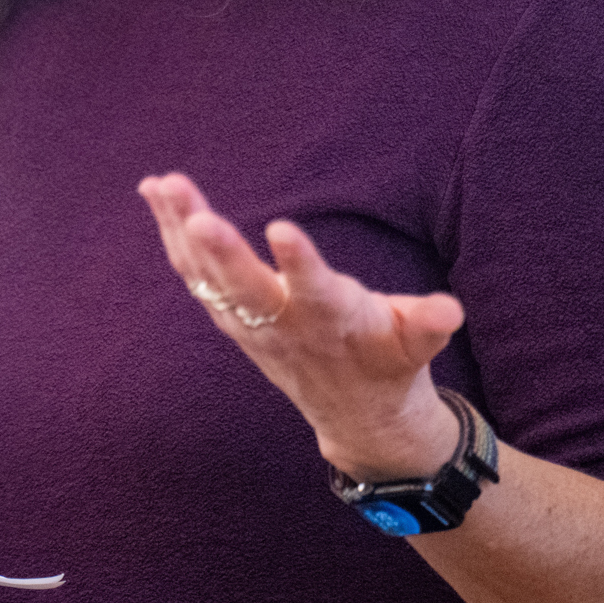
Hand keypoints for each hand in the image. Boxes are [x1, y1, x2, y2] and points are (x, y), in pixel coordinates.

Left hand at [137, 172, 463, 479]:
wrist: (359, 418)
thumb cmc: (392, 362)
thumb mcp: (417, 347)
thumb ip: (426, 325)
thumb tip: (449, 311)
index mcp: (333, 323)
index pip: (315, 293)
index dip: (300, 265)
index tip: (282, 227)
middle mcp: (283, 325)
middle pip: (245, 290)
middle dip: (221, 251)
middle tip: (198, 213)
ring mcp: (250, 325)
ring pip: (208, 278)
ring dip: (182, 231)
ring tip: (163, 184)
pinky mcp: (230, 318)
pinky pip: (193, 274)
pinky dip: (171, 235)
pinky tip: (154, 192)